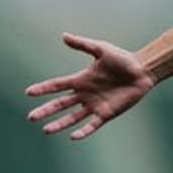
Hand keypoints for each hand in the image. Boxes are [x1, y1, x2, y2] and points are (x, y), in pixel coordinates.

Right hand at [25, 33, 156, 139]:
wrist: (143, 70)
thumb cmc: (123, 59)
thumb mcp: (101, 49)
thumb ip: (83, 45)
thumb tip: (64, 35)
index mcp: (81, 79)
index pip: (57, 85)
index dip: (43, 89)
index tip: (28, 92)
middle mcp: (85, 94)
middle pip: (61, 104)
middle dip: (46, 110)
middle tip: (31, 117)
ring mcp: (95, 105)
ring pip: (73, 117)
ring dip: (60, 123)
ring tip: (46, 130)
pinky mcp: (107, 113)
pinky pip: (92, 124)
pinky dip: (83, 131)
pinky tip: (73, 136)